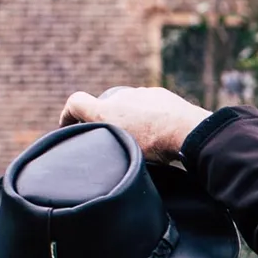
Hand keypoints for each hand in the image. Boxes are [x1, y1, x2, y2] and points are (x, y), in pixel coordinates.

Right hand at [64, 87, 212, 161]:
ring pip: (128, 106)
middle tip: (112, 140)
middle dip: (105, 121)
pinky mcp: (160, 94)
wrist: (188, 130)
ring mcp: (142, 93)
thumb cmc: (155, 145)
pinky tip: (158, 133)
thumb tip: (98, 164)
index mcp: (105, 111)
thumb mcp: (122, 152)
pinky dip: (149, 116)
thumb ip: (106, 150)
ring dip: (130, 119)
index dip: (69, 114)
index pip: (75, 103)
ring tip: (140, 139)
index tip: (70, 126)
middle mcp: (121, 96)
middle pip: (104, 106)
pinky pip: (148, 106)